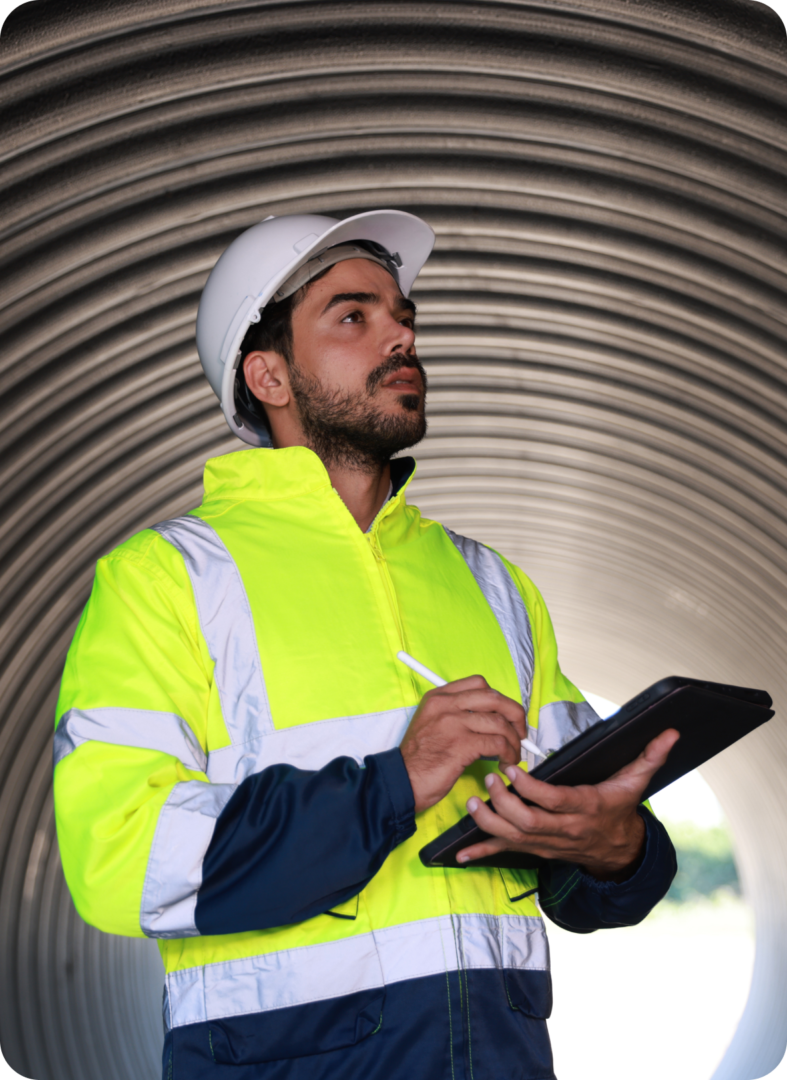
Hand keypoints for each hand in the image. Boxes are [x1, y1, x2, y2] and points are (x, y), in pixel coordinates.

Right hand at [400, 676, 526, 813]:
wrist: (402, 781)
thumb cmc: (419, 758)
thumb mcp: (431, 723)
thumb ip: (457, 713)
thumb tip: (494, 718)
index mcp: (439, 696)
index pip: (479, 684)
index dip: (499, 699)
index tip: (506, 715)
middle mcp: (446, 705)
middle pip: (495, 698)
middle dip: (515, 715)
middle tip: (520, 733)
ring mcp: (453, 723)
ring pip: (500, 723)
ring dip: (514, 741)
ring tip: (514, 754)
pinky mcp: (461, 744)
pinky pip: (498, 743)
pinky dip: (508, 754)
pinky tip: (506, 763)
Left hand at [459, 728, 679, 880]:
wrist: (617, 849)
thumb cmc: (619, 808)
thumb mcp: (636, 782)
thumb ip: (650, 756)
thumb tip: (670, 732)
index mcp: (585, 808)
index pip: (554, 800)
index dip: (532, 788)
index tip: (513, 769)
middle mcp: (564, 829)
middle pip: (529, 822)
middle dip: (505, 803)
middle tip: (488, 779)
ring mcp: (547, 843)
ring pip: (514, 838)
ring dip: (489, 822)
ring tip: (473, 800)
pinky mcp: (534, 849)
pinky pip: (505, 852)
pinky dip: (480, 852)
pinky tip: (458, 853)